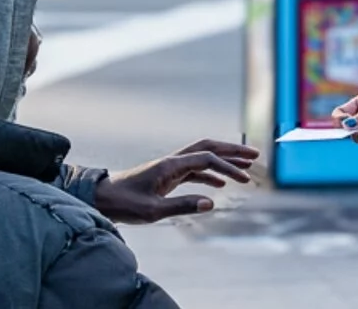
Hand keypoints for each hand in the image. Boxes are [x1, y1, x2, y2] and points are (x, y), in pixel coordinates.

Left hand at [93, 139, 259, 223]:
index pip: (207, 160)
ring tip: (246, 169)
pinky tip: (220, 185)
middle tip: (256, 156)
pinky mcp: (166, 176)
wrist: (101, 198)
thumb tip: (211, 202)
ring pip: (203, 157)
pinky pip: (194, 171)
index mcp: (171, 165)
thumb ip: (183, 205)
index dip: (229, 167)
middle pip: (208, 148)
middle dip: (233, 151)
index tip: (246, 179)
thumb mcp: (153, 211)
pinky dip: (210, 174)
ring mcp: (169, 167)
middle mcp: (172, 161)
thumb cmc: (124, 204)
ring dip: (224, 161)